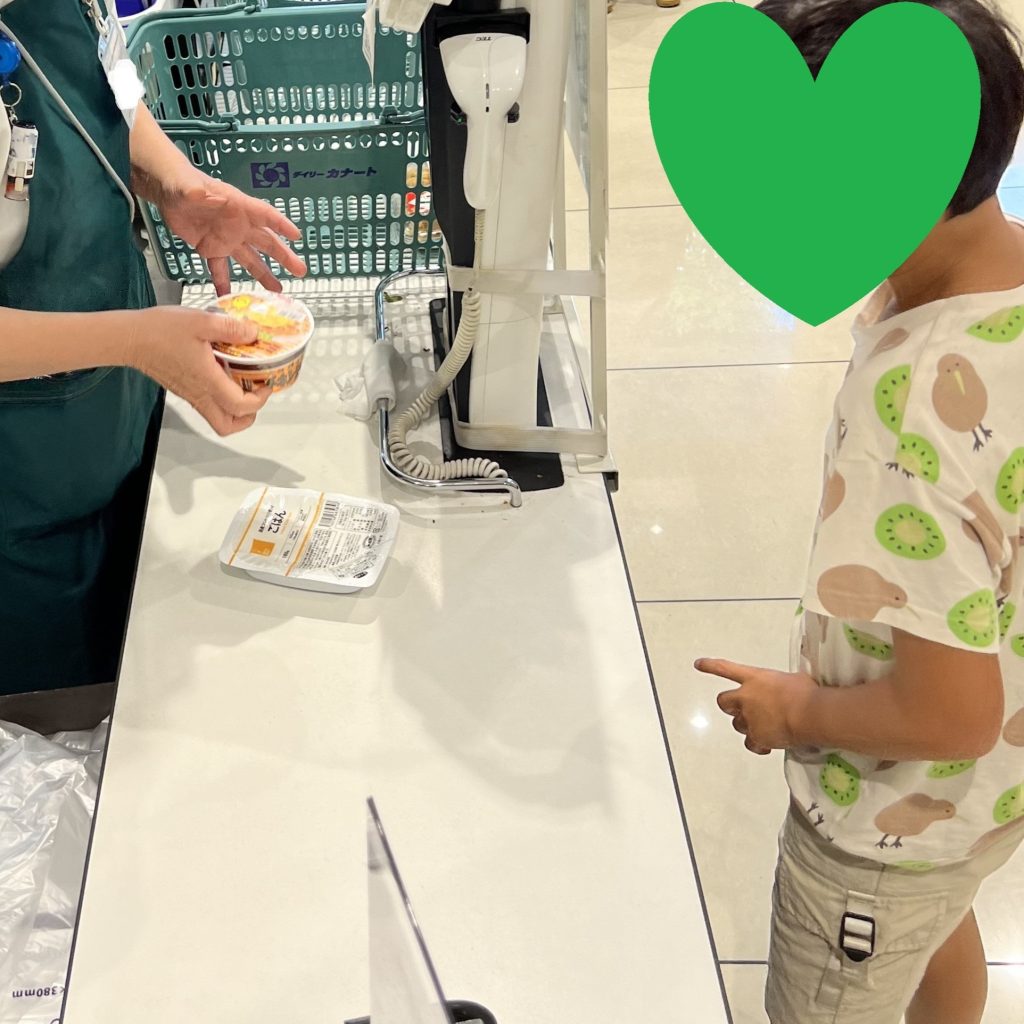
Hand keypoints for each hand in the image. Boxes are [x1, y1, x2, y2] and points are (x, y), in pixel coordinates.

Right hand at [125, 307, 271, 435]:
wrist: (129, 337)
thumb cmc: (159, 330)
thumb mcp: (201, 321)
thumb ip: (231, 328)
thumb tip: (253, 334)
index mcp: (208, 381)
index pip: (241, 406)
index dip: (260, 400)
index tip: (266, 383)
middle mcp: (199, 394)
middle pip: (228, 426)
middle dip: (249, 415)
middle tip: (256, 393)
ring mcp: (189, 394)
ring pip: (217, 418)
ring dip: (234, 410)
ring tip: (242, 386)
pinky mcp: (182, 389)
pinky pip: (206, 404)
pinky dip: (220, 398)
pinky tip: (223, 373)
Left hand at [156, 171, 306, 295]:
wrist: (166, 191)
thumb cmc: (179, 180)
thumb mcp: (186, 184)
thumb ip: (192, 189)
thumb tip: (197, 193)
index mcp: (237, 205)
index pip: (264, 214)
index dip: (281, 224)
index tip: (296, 236)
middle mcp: (237, 224)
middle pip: (266, 241)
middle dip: (283, 256)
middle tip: (300, 270)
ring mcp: (226, 239)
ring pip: (250, 259)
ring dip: (263, 275)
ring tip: (277, 290)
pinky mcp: (210, 249)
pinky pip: (220, 269)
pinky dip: (223, 283)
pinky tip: (228, 296)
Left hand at [694, 658, 818, 754]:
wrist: (810, 714)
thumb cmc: (806, 693)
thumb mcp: (792, 679)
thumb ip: (780, 685)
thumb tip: (787, 690)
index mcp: (755, 678)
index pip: (726, 669)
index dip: (711, 666)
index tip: (698, 664)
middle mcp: (746, 697)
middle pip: (724, 701)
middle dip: (729, 706)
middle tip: (739, 709)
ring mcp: (749, 718)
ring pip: (737, 724)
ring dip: (747, 725)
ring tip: (766, 727)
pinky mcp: (756, 737)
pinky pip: (751, 744)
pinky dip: (758, 745)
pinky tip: (768, 746)